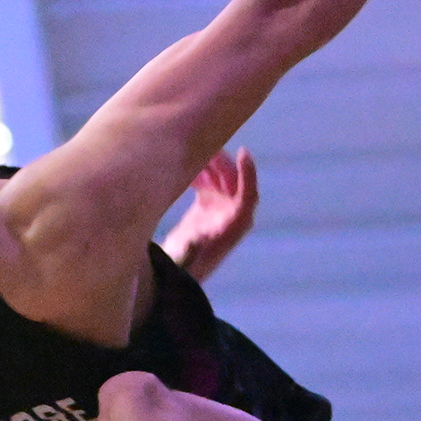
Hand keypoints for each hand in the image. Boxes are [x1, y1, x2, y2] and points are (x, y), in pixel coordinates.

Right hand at [161, 147, 257, 282]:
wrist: (172, 275)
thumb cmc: (179, 272)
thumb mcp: (183, 265)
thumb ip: (190, 253)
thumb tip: (196, 238)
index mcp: (232, 228)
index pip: (248, 197)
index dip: (248, 174)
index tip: (243, 153)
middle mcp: (230, 217)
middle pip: (234, 182)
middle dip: (222, 163)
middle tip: (204, 146)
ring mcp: (219, 210)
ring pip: (221, 179)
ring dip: (209, 164)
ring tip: (189, 151)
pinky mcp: (207, 206)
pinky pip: (208, 182)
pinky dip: (197, 173)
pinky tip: (181, 170)